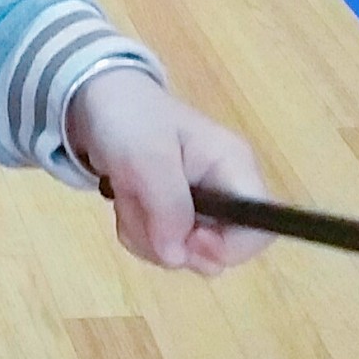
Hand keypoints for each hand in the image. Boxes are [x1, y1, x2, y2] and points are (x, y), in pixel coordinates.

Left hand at [65, 68, 271, 276]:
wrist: (96, 101)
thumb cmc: (127, 118)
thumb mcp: (145, 156)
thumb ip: (167, 206)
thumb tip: (178, 257)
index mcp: (234, 167)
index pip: (261, 230)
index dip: (230, 249)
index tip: (189, 241)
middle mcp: (225, 191)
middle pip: (220, 252)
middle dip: (174, 243)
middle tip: (142, 212)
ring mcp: (200, 206)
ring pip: (185, 253)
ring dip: (147, 235)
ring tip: (128, 194)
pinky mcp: (174, 215)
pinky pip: (163, 247)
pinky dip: (138, 232)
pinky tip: (125, 200)